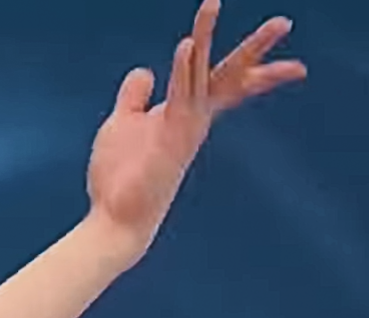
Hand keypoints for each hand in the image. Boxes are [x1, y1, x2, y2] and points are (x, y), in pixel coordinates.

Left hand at [86, 0, 304, 254]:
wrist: (114, 216)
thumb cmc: (120, 176)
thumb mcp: (122, 125)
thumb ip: (134, 97)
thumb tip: (144, 71)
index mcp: (184, 113)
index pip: (221, 80)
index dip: (247, 60)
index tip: (278, 40)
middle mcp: (193, 118)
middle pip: (230, 76)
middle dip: (256, 49)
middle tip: (284, 22)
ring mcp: (185, 128)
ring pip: (202, 74)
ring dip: (205, 37)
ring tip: (212, 4)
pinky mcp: (171, 138)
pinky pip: (180, 96)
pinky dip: (183, 70)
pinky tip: (186, 44)